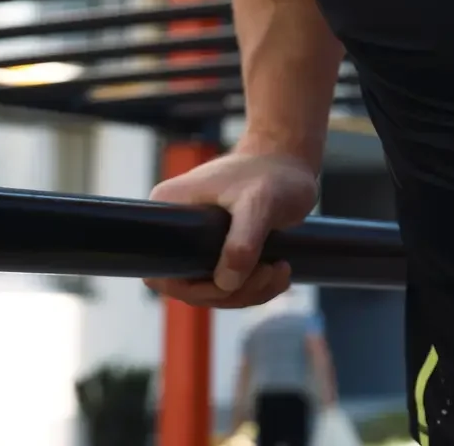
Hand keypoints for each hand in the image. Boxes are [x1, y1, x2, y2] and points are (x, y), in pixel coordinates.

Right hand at [144, 150, 321, 307]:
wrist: (293, 160)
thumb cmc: (275, 174)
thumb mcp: (260, 202)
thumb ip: (242, 240)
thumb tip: (224, 283)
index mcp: (168, 210)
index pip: (159, 271)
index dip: (192, 289)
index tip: (232, 283)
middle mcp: (176, 228)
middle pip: (189, 287)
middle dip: (231, 292)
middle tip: (269, 272)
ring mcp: (197, 240)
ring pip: (213, 289)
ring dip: (248, 292)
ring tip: (280, 270)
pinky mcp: (220, 247)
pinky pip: (230, 283)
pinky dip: (255, 287)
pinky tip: (280, 270)